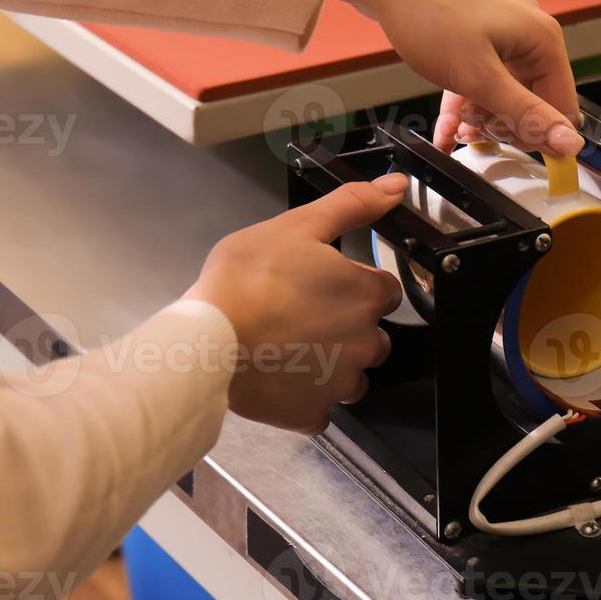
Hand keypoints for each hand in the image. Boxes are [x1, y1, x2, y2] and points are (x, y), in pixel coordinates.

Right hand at [185, 174, 407, 433]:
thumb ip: (353, 204)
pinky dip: (305, 398)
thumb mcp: (298, 226)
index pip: (386, 289)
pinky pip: (320, 409)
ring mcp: (341, 383)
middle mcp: (367, 342)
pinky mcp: (313, 413)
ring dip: (331, 365)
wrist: (204, 342)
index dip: (356, 285)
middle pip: (374, 335)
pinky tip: (279, 378)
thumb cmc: (246, 280)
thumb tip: (396, 186)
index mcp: (367, 294)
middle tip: (301, 316)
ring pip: (353, 376)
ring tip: (289, 349)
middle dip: (347, 327)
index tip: (325, 286)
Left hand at [329, 0, 581, 155]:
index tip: (507, 148)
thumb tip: (570, 143)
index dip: (538, 135)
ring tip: (454, 125)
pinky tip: (446, 122)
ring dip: (481, 117)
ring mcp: (504, 33)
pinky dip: (467, 101)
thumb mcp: (479, 77)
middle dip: (503, 124)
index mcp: (543, 40)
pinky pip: (483, 79)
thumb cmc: (429, 13)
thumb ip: (525, 113)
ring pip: (505, 93)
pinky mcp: (480, 34)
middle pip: (533, 102)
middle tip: (472, 130)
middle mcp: (530, 33)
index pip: (562, 107)